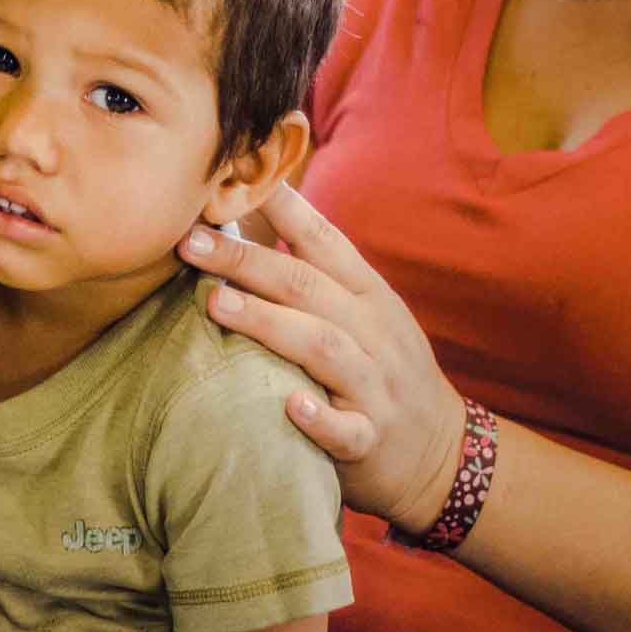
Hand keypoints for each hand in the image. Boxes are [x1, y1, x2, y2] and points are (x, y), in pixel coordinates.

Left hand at [177, 184, 467, 533]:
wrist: (440, 452)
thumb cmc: (379, 368)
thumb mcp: (359, 312)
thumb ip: (311, 271)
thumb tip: (246, 216)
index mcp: (367, 294)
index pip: (323, 240)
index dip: (280, 207)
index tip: (232, 179)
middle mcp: (374, 331)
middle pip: (306, 286)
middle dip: (245, 260)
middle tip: (190, 243)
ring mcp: (376, 385)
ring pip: (323, 346)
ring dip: (269, 323)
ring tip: (217, 304)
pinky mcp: (372, 438)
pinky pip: (348, 429)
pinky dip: (320, 418)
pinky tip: (291, 406)